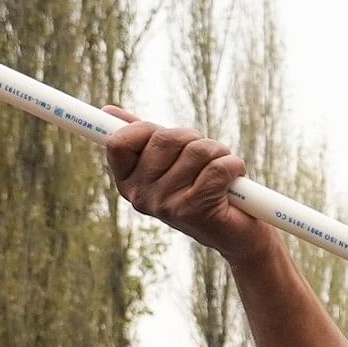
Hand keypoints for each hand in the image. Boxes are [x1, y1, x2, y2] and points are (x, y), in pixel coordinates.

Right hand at [104, 120, 273, 265]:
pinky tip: (233, 181)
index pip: (118, 142)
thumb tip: (108, 111)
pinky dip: (234, 166)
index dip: (146, 129)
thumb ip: (141, 138)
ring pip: (197, 150)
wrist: (238, 235)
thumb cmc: (203, 190)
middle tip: (207, 157)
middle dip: (195, 138)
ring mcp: (165, 205)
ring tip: (223, 173)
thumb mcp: (170, 162)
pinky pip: (218, 167)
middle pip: (166, 137)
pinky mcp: (194, 211)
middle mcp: (141, 196)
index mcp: (128, 183)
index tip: (170, 140)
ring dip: (219, 153)